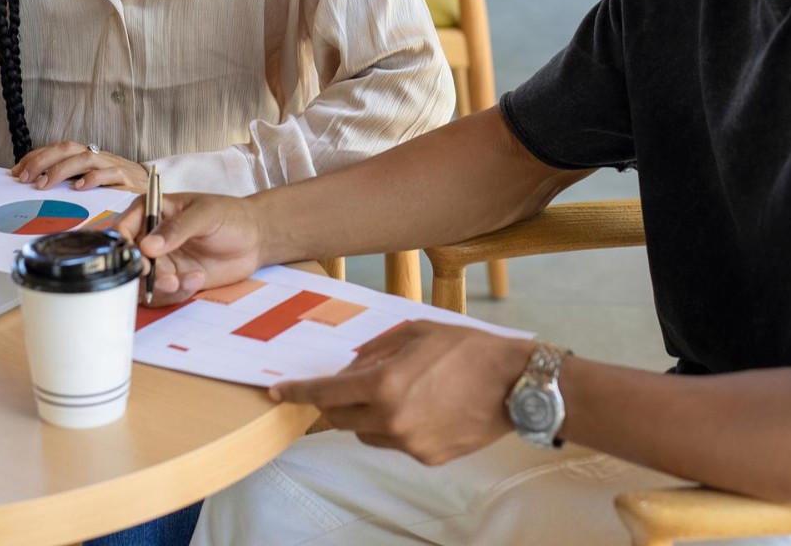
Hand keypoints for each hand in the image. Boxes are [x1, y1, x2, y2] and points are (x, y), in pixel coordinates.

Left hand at [12, 142, 148, 192]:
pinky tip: (79, 187)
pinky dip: (92, 178)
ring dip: (61, 169)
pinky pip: (108, 174)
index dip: (35, 157)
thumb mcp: (87, 179)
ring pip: (85, 158)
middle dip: (42, 161)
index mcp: (84, 155)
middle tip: (25, 178)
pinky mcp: (124, 178)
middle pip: (68, 148)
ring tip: (44, 184)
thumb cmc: (113, 185)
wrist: (148, 186)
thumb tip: (32, 185)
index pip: (56, 149)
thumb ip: (66, 180)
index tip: (16, 172)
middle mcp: (96, 156)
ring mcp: (110, 165)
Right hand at [116, 191, 265, 304]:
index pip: (123, 228)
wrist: (255, 239)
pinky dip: (177, 293)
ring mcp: (160, 261)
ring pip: (141, 282)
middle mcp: (150, 237)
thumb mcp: (205, 215)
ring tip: (187, 279)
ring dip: (161, 287)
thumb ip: (177, 228)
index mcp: (152, 211)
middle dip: (143, 274)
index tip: (141, 259)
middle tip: (166, 278)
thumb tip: (148, 246)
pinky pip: (162, 295)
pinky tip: (198, 278)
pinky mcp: (172, 280)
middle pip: (126, 260)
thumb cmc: (230, 216)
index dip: (124, 245)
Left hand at [270, 323, 531, 463]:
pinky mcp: (427, 458)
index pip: (327, 393)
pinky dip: (395, 425)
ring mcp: (409, 444)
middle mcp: (391, 420)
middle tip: (338, 386)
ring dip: (366, 413)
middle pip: (340, 418)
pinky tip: (420, 405)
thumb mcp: (416, 332)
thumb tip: (352, 366)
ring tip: (394, 389)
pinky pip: (396, 442)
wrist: (513, 386)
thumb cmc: (467, 349)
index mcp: (385, 385)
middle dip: (333, 402)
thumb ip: (376, 350)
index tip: (277, 392)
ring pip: (366, 432)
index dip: (297, 392)